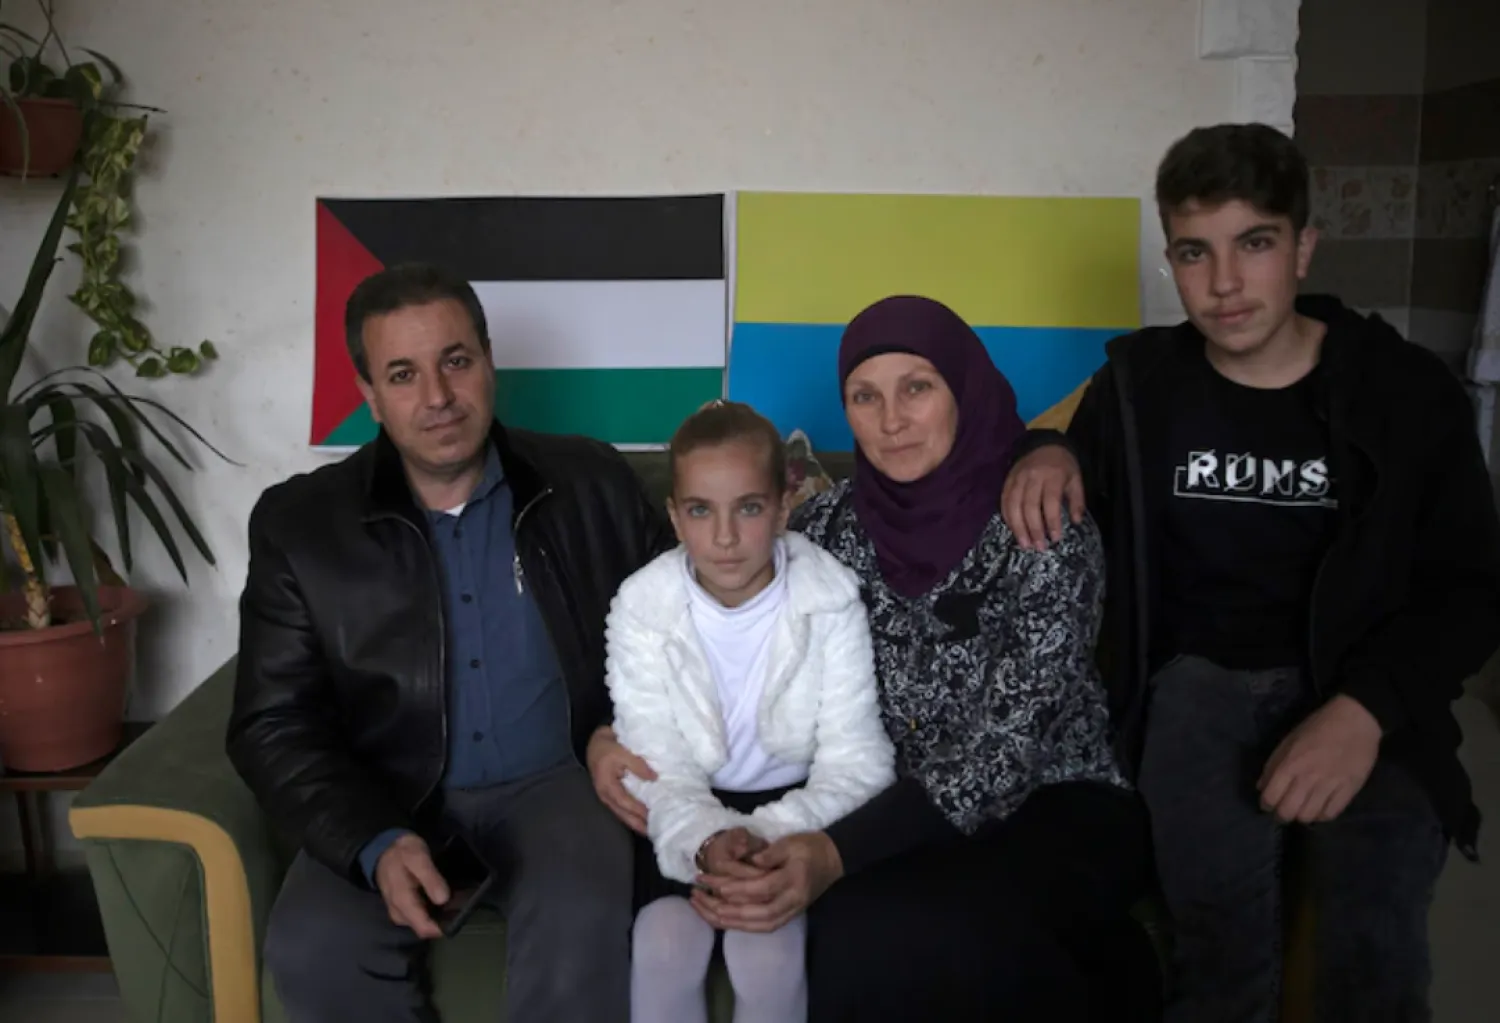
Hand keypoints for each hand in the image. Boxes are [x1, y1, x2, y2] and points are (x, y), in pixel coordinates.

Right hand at [374, 833, 449, 939]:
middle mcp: (398, 912)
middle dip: (441, 922)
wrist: (383, 848)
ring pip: (420, 924)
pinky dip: (428, 912)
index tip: (459, 917)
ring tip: (451, 903)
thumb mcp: (419, 858)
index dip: (442, 928)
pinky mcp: (400, 908)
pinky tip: (438, 901)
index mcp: (403, 902)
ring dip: (435, 917)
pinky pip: (416, 917)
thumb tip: (443, 899)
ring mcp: (398, 912)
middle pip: (423, 929)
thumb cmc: (403, 852)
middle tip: (458, 907)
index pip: (423, 928)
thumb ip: (430, 878)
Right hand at [587, 725, 656, 834]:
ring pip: (622, 814)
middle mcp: (605, 795)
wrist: (595, 745)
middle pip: (622, 813)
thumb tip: (654, 778)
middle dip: (637, 824)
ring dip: (635, 822)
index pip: (623, 801)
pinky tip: (641, 819)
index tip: (651, 815)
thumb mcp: (622, 752)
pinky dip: (632, 815)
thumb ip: (637, 765)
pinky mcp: (611, 796)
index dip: (637, 809)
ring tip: (650, 830)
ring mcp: (607, 797)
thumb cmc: (608, 748)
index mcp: (606, 785)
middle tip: (653, 832)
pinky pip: (622, 809)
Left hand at [691, 832, 842, 932]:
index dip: (732, 887)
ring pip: (754, 925)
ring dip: (726, 920)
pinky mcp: (786, 917)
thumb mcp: (790, 842)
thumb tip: (748, 860)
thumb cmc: (810, 848)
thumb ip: (770, 852)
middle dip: (721, 907)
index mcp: (792, 881)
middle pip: (753, 914)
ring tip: (702, 909)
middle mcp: (791, 902)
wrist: (832, 861)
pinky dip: (738, 926)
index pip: (758, 889)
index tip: (709, 881)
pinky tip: (721, 919)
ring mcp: (789, 913)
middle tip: (697, 897)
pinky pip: (760, 928)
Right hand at [1001, 444, 1084, 550]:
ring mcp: (1017, 479)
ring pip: (1014, 506)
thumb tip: (1075, 521)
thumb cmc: (1062, 464)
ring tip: (1024, 544)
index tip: (1055, 538)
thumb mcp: (1076, 479)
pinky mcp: (1008, 481)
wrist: (1043, 444)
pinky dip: (1008, 518)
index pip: (1050, 502)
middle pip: (1030, 507)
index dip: (1052, 522)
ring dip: (1018, 527)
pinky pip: (1004, 502)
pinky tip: (1014, 530)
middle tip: (1039, 547)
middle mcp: (1033, 477)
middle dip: (1034, 529)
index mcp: (1053, 476)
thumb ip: (1077, 501)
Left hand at [1258, 695, 1381, 823]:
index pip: (1271, 796)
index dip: (1266, 804)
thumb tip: (1262, 787)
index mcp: (1290, 764)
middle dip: (1281, 815)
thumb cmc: (1318, 727)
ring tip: (1301, 811)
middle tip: (1283, 811)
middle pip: (1288, 811)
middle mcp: (1308, 778)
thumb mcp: (1288, 740)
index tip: (1267, 805)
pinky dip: (1322, 816)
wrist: (1356, 720)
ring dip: (1301, 817)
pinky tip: (1319, 810)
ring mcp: (1330, 785)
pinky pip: (1331, 814)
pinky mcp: (1349, 790)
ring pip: (1309, 816)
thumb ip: (1273, 764)